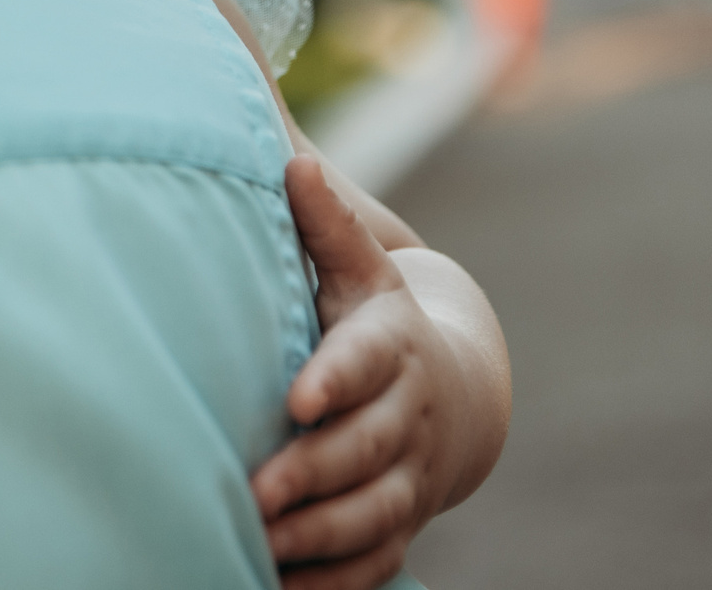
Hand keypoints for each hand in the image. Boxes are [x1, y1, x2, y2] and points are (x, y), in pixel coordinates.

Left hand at [251, 156, 464, 589]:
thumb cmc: (373, 318)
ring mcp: (407, 476)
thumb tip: (293, 163)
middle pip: (365, 449)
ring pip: (371, 513)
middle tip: (258, 490)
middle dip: (314, 472)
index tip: (296, 397)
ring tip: (260, 540)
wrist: (453, 391)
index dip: (335, 379)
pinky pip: (372, 562)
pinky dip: (333, 581)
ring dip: (319, 533)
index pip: (364, 362)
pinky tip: (277, 584)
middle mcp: (405, 416)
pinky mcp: (398, 523)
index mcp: (391, 346)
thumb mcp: (359, 268)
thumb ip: (326, 225)